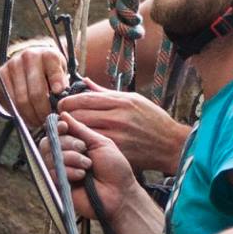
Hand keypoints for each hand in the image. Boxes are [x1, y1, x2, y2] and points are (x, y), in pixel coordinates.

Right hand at [0, 37, 69, 128]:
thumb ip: (62, 85)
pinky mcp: (0, 75)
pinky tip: (25, 116)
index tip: (59, 105)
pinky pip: (8, 100)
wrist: (30, 59)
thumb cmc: (49, 70)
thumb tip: (60, 103)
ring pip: (20, 100)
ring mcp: (12, 65)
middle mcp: (29, 57)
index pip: (54, 74)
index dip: (57, 90)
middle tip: (47, 121)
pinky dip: (17, 112)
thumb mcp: (61, 72)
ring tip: (37, 122)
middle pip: (36, 93)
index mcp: (48, 55)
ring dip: (29, 116)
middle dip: (43, 112)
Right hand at [53, 112, 137, 222]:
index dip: (58, 128)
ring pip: (50, 156)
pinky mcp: (58, 186)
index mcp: (74, 145)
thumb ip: (80, 129)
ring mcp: (60, 171)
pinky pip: (52, 172)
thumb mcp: (100, 142)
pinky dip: (68, 171)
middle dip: (67, 143)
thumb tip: (64, 114)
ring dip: (70, 158)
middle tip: (84, 149)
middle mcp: (64, 157)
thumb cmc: (115, 169)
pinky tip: (81, 176)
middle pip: (48, 142)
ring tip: (87, 166)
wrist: (120, 193)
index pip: (55, 132)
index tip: (65, 127)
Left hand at [57, 85, 187, 174]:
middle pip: (78, 115)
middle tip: (61, 119)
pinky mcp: (116, 151)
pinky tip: (80, 143)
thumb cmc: (154, 121)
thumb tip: (85, 82)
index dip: (67, 101)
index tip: (61, 104)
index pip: (83, 99)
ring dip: (71, 131)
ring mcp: (116, 136)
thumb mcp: (134, 99)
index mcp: (120, 102)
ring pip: (81, 132)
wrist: (171, 145)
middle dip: (65, 117)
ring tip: (68, 131)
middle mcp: (117, 118)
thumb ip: (106, 93)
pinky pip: (92, 146)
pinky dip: (82, 144)